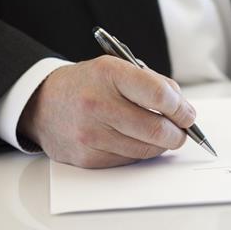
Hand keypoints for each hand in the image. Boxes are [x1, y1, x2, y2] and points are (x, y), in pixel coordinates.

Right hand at [18, 56, 195, 167]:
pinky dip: (139, 153)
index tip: (188, 114)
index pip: (159, 95)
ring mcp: (90, 134)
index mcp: (109, 74)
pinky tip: (135, 141)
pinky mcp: (87, 158)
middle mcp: (97, 104)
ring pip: (146, 150)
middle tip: (181, 131)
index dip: (181, 108)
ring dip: (161, 145)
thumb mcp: (117, 69)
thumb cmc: (87, 84)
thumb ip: (153, 84)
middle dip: (177, 133)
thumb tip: (183, 110)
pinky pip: (129, 161)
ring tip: (160, 135)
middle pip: (156, 128)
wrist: (42, 103)